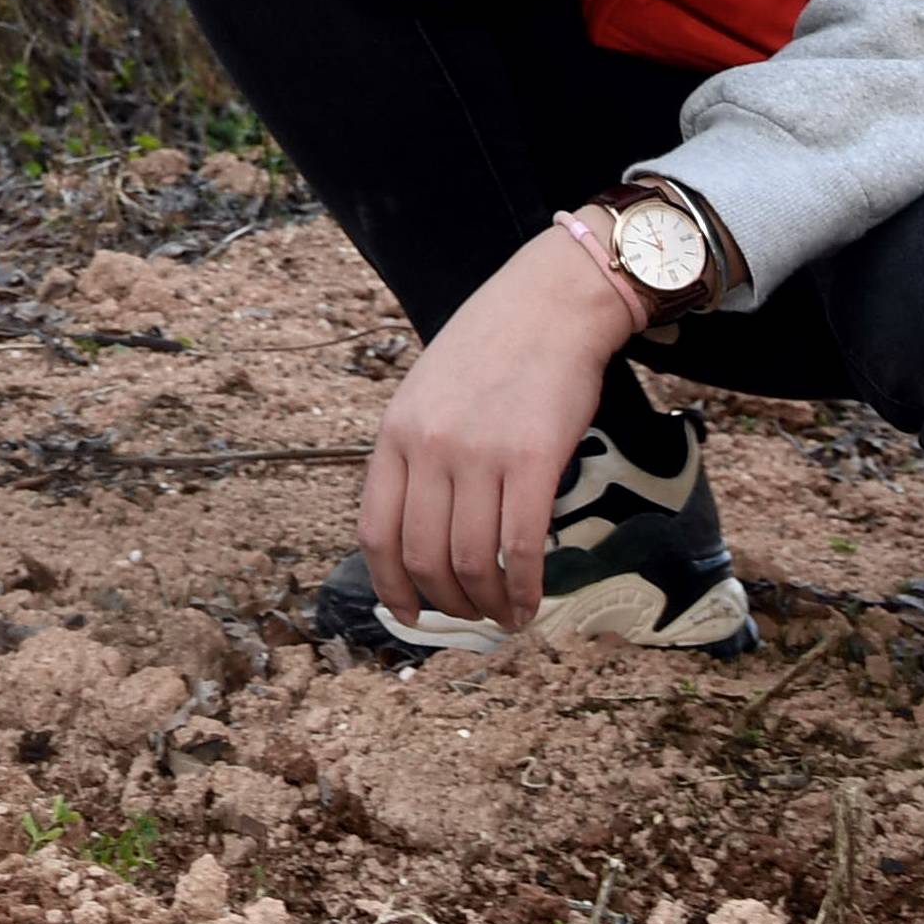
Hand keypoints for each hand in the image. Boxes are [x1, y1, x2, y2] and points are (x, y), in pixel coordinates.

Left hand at [360, 221, 645, 633]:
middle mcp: (429, 448)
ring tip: (503, 617)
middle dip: (445, 604)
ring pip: (471, 561)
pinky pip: (521, 548)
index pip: (375, 534)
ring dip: (486, 605)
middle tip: (467, 618)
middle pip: (423, 557)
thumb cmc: (490, 350)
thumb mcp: (426, 395)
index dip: (390, 588)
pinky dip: (523, 589)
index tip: (410, 614)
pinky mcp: (534, 460)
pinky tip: (529, 603)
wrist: (549, 305)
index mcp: (395, 434)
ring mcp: (480, 454)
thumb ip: (416, 456)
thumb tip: (418, 534)